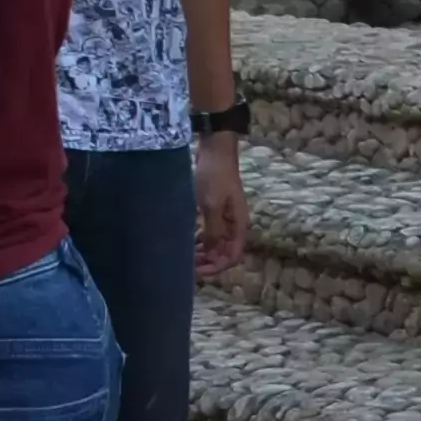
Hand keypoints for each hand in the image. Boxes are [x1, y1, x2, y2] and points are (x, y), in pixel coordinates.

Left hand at [194, 135, 248, 277]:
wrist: (215, 150)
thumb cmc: (215, 176)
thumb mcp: (212, 205)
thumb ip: (212, 231)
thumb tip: (210, 252)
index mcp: (237, 225)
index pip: (232, 257)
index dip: (216, 267)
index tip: (196, 271)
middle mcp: (233, 225)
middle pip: (223, 253)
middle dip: (206, 262)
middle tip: (185, 265)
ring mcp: (224, 218)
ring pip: (214, 244)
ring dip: (201, 253)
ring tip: (183, 255)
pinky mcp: (214, 210)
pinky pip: (208, 233)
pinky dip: (198, 240)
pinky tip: (186, 240)